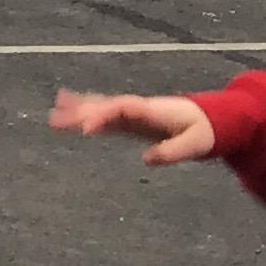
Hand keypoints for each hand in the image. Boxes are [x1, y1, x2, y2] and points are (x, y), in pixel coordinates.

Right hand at [49, 88, 215, 165]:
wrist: (212, 119)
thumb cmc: (204, 131)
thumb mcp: (195, 144)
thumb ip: (172, 151)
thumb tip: (146, 159)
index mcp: (152, 110)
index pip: (123, 109)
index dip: (103, 115)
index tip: (86, 129)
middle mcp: (138, 108)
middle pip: (105, 106)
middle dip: (81, 112)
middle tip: (56, 119)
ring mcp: (133, 113)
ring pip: (102, 108)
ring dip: (78, 110)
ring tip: (54, 114)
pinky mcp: (131, 120)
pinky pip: (105, 115)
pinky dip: (87, 113)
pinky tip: (69, 114)